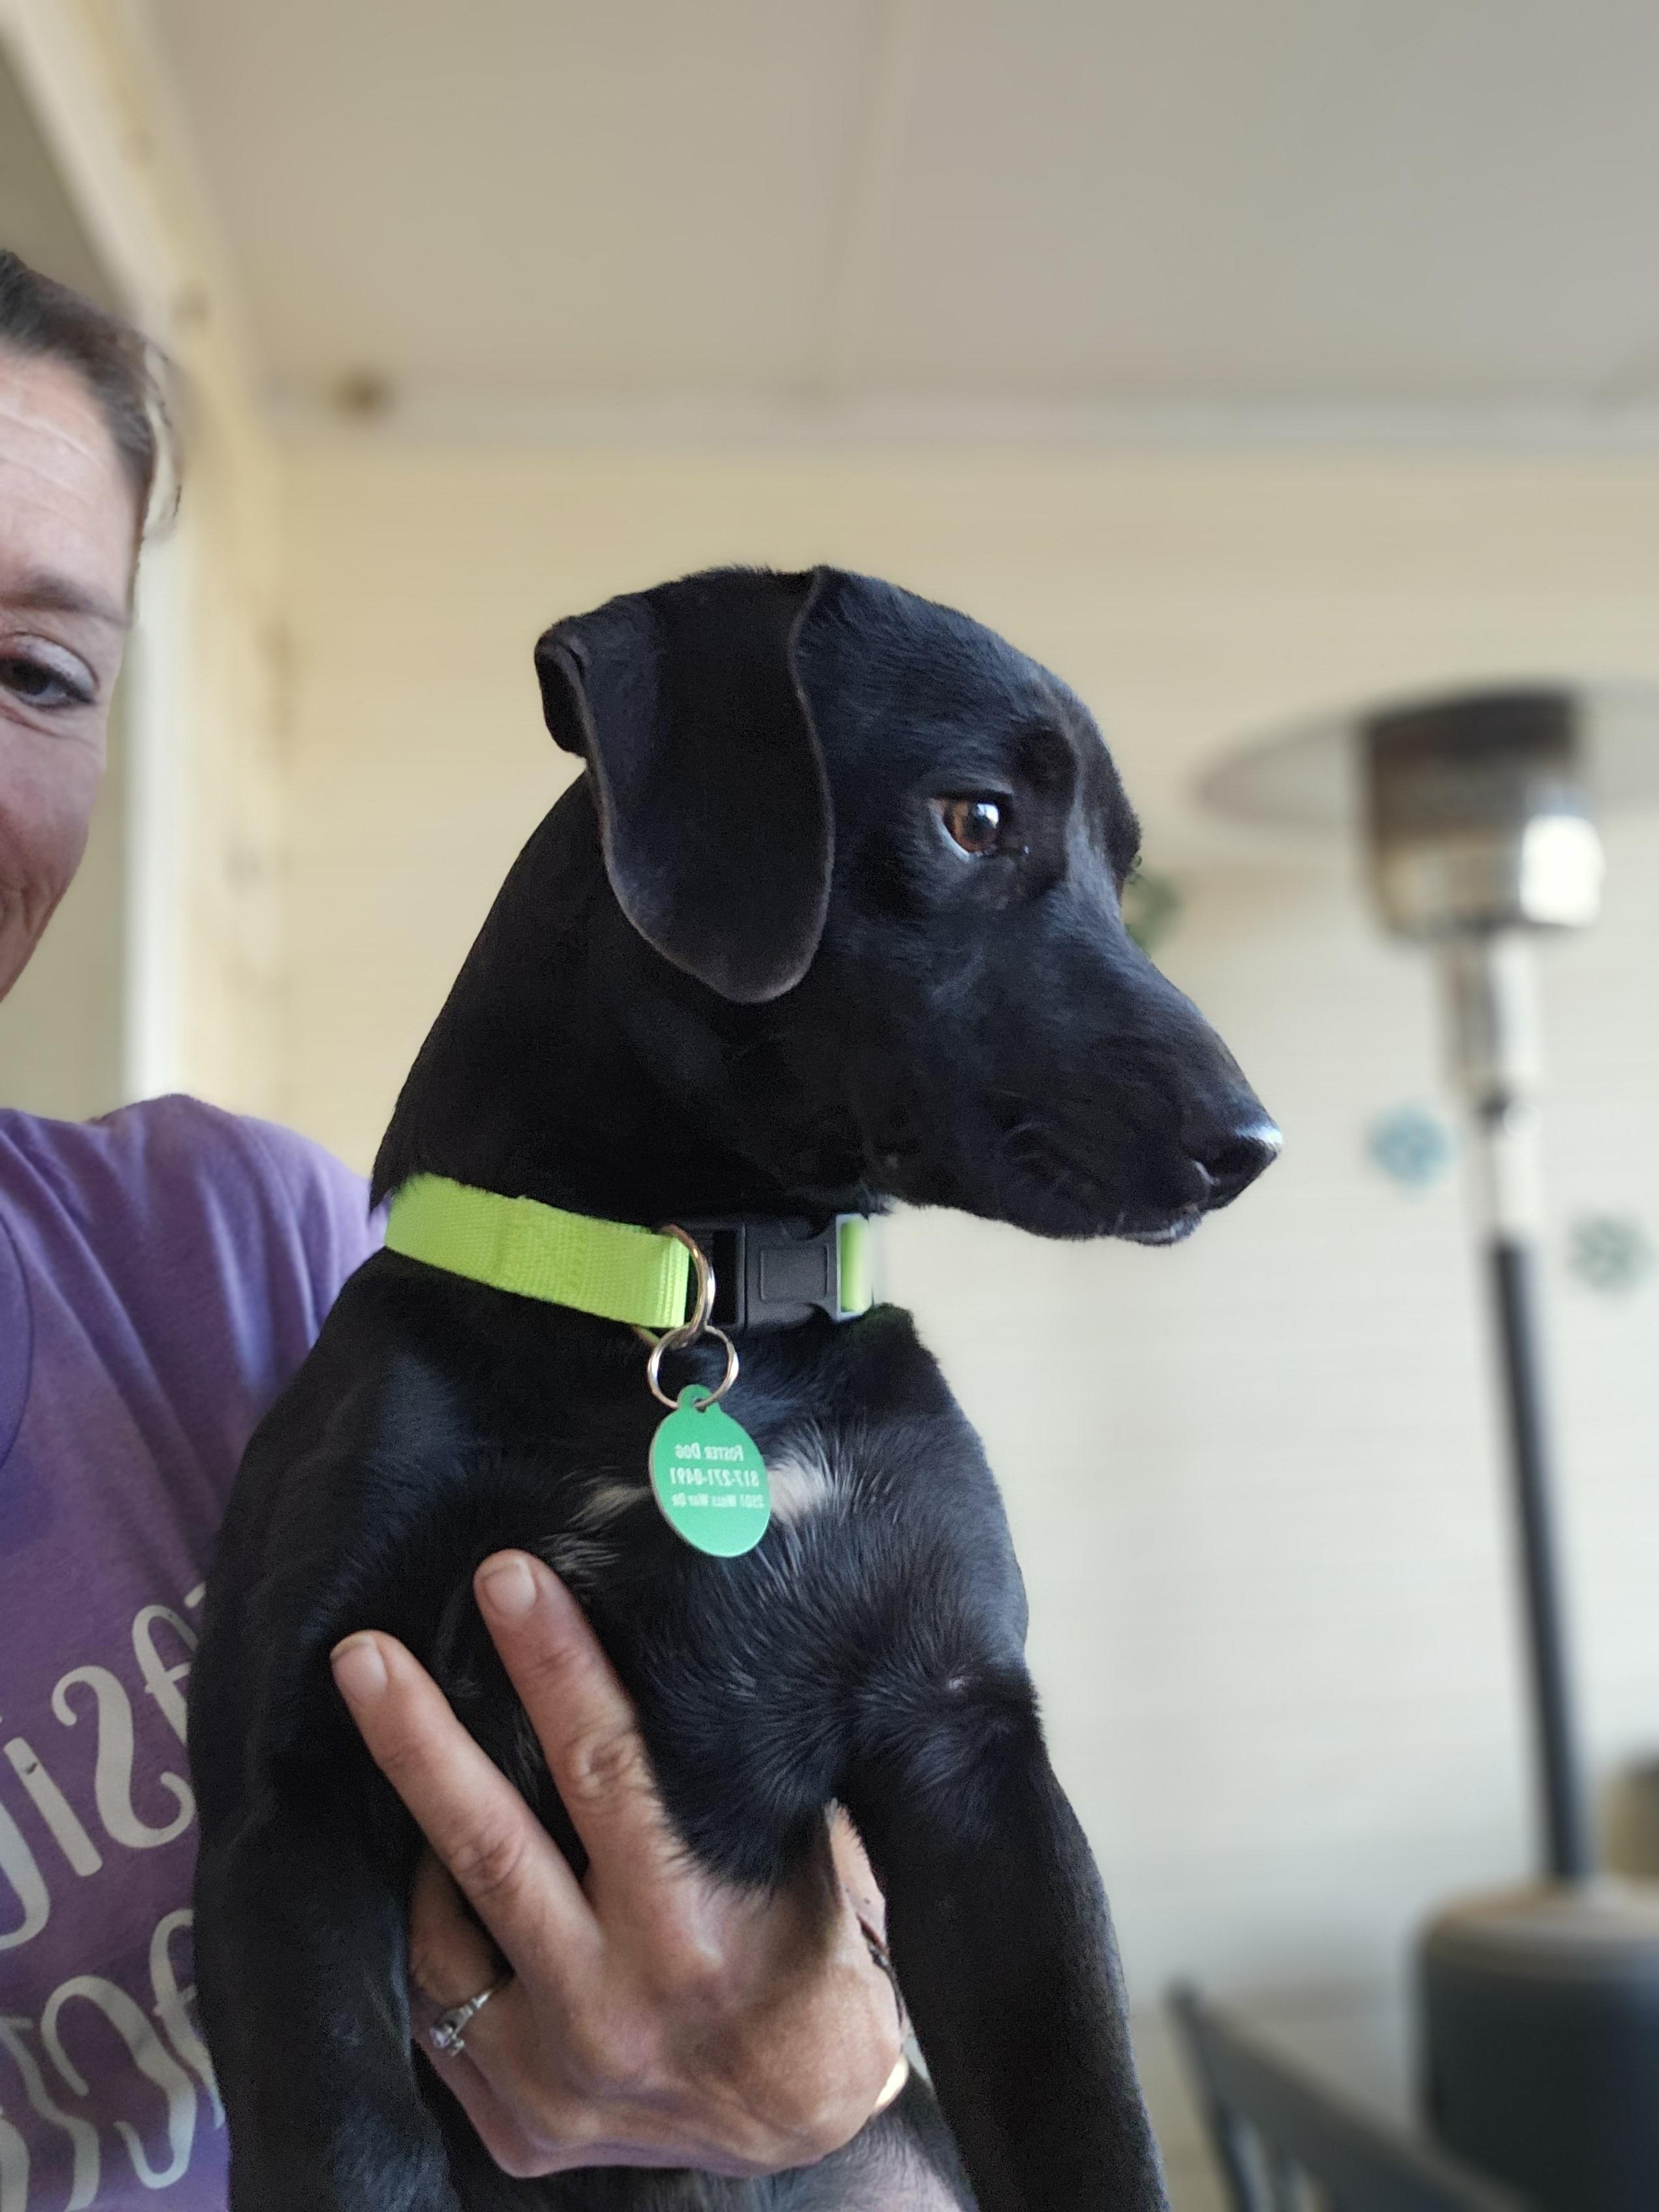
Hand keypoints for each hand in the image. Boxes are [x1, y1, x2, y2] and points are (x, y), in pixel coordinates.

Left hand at [330, 1552, 905, 2176]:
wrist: (804, 2116)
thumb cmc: (807, 1949)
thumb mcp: (792, 1850)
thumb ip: (716, 1772)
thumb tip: (660, 1632)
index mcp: (694, 1930)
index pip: (607, 1771)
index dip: (554, 1668)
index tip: (505, 1579)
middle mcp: (614, 2009)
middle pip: (491, 1850)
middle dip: (418, 1742)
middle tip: (361, 1654)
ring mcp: (555, 2078)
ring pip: (440, 1939)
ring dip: (402, 1840)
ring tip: (390, 1758)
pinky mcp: (517, 2125)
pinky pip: (435, 2015)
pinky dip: (422, 1937)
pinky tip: (414, 1875)